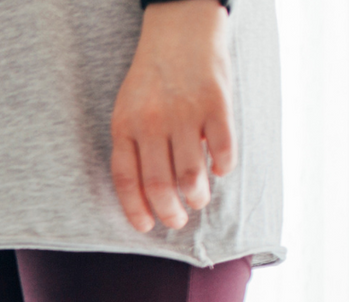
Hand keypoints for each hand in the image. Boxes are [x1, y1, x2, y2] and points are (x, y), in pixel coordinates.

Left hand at [110, 0, 233, 232]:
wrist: (179, 29)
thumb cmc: (151, 78)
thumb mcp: (128, 109)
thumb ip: (134, 146)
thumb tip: (148, 193)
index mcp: (125, 127)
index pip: (127, 181)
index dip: (137, 209)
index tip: (146, 227)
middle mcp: (152, 123)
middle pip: (160, 185)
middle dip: (170, 212)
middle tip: (179, 220)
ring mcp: (184, 114)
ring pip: (191, 175)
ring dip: (197, 196)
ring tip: (199, 200)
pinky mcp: (216, 104)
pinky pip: (222, 149)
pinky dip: (223, 168)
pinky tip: (221, 170)